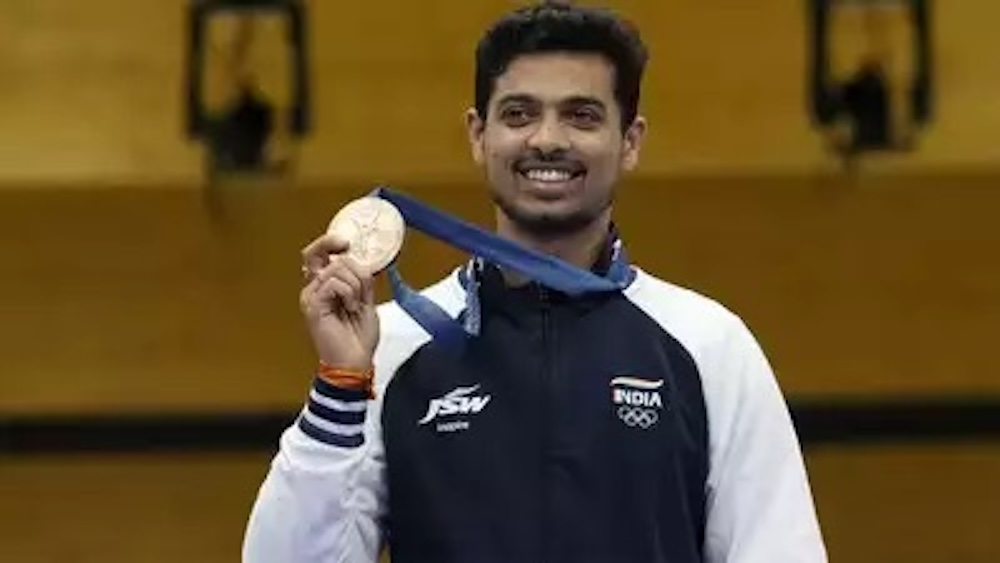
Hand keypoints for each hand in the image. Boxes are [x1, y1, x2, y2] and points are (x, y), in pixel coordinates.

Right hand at [299, 233, 378, 370]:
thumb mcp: (366, 300)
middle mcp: (313, 288)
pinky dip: (350, 293)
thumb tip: (360, 259)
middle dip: (336, 250)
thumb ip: (362, 279)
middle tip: (347, 251)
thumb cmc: (358, 337)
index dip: (329, 242)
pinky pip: (334, 283)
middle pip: (316, 252)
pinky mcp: (312, 304)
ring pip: (336, 268)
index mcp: (325, 287)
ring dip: (356, 284)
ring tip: (356, 305)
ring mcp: (310, 296)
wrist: (354, 362)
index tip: (346, 244)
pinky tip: (351, 308)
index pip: (319, 255)